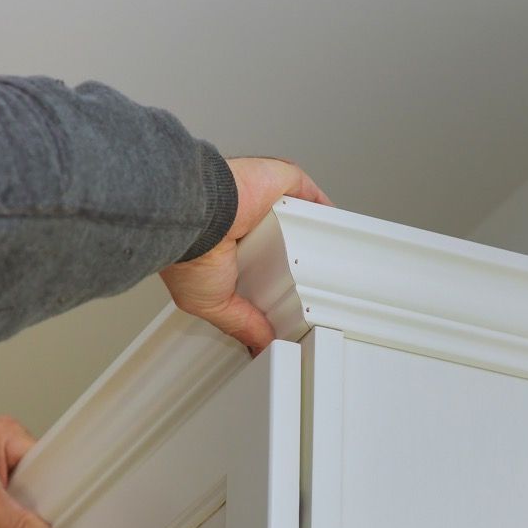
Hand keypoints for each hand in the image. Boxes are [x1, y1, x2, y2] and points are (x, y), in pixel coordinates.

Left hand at [0, 415, 59, 527]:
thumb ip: (22, 527)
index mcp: (7, 432)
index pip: (48, 464)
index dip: (53, 491)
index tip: (59, 514)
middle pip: (35, 478)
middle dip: (30, 502)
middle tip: (25, 518)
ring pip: (18, 488)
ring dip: (13, 507)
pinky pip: (2, 493)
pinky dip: (0, 509)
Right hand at [159, 157, 333, 356]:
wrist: (195, 218)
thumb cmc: (189, 254)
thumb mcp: (213, 303)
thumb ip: (241, 322)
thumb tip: (260, 345)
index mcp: (228, 248)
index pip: (261, 263)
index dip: (278, 277)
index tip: (292, 298)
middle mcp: (246, 222)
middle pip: (285, 239)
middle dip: (301, 257)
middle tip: (318, 284)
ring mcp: (266, 200)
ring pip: (300, 216)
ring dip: (316, 234)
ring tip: (333, 261)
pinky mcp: (282, 181)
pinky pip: (313, 194)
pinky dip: (326, 210)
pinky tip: (338, 231)